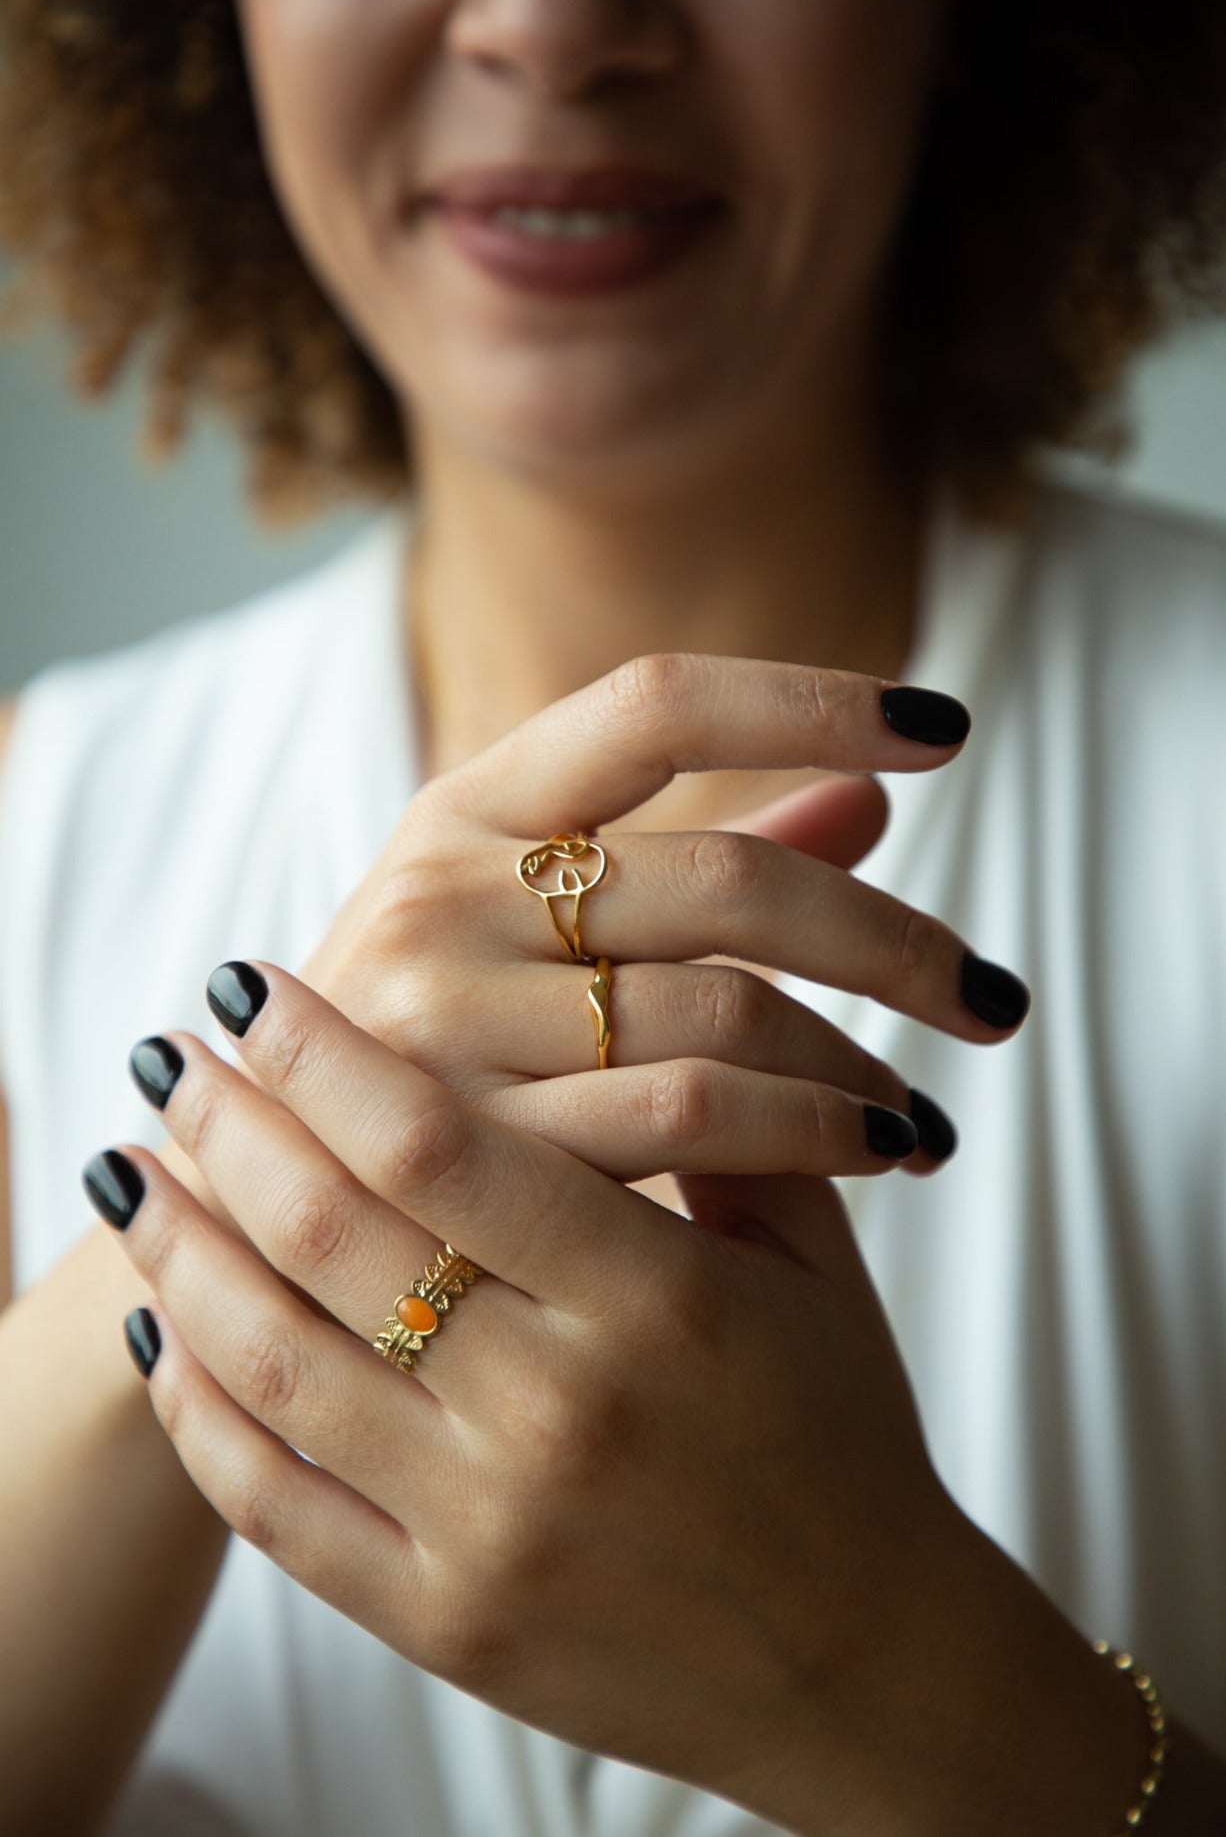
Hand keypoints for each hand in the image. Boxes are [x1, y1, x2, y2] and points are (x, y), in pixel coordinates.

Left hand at [99, 959, 970, 1829]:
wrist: (862, 1662)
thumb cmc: (840, 1436)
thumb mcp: (814, 1264)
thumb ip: (726, 1129)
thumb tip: (629, 995)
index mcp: (656, 1301)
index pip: (437, 1144)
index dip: (323, 1053)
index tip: (251, 988)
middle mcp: (557, 1410)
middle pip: (331, 1232)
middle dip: (229, 1124)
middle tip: (168, 1058)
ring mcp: (486, 1527)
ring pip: (272, 1359)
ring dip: (180, 1249)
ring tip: (134, 1173)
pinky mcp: (442, 1620)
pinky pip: (273, 1504)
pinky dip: (197, 1409)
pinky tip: (160, 1327)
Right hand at [161, 657, 1024, 1226]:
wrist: (252, 1210)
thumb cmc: (426, 1048)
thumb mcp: (528, 925)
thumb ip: (696, 860)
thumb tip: (869, 796)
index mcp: (464, 805)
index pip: (656, 699)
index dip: (809, 693)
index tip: (947, 729)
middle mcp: (443, 891)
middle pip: (726, 874)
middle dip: (891, 940)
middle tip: (993, 999)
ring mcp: (442, 1018)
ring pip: (723, 1009)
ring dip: (859, 1061)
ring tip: (930, 1113)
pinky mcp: (468, 1147)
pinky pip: (689, 1120)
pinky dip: (809, 1132)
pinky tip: (873, 1149)